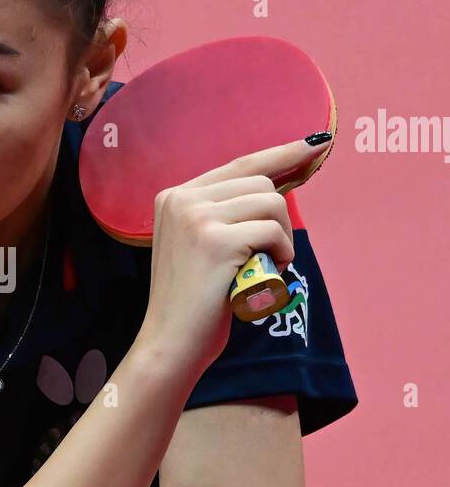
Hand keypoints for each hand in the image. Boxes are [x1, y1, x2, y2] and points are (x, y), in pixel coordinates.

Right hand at [140, 135, 330, 374]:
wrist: (171, 342)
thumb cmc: (194, 302)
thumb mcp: (199, 245)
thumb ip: (224, 214)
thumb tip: (278, 187)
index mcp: (174, 196)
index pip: (238, 164)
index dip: (281, 153)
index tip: (316, 144)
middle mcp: (181, 199)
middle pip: (259, 181)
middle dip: (280, 217)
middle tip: (272, 253)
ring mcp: (196, 218)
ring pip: (270, 202)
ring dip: (282, 236)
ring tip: (268, 265)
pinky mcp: (215, 241)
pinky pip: (272, 231)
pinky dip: (282, 252)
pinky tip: (269, 272)